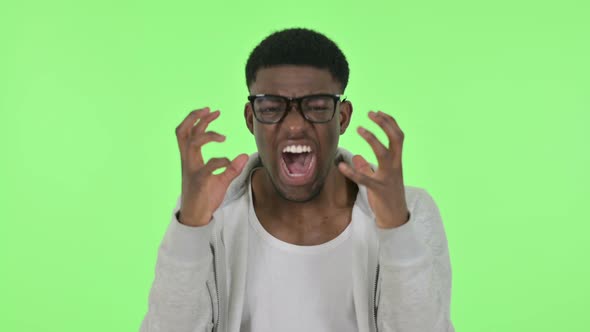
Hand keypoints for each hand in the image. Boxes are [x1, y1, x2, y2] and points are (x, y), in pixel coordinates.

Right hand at [176, 107, 248, 226]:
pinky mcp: (199, 181)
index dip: (196, 119)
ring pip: (192, 144)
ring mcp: (192, 170)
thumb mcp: (220, 179)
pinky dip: (220, 161)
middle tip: (210, 110)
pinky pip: (208, 167)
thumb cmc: (205, 196)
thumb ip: (230, 167)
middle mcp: (187, 161)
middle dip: (193, 118)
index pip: (187, 132)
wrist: (195, 216)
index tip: (211, 110)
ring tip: (223, 136)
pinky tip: (229, 162)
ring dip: (207, 135)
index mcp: (189, 158)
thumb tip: (244, 155)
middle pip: (182, 132)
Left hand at [338, 111, 409, 228]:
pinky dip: (352, 172)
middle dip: (385, 124)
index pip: (398, 136)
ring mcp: (388, 177)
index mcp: (397, 161)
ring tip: (359, 128)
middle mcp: (395, 166)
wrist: (395, 217)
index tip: (378, 112)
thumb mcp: (379, 178)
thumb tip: (356, 157)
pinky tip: (341, 165)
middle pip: (396, 139)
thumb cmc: (387, 195)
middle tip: (371, 113)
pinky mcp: (378, 189)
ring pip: (383, 154)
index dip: (390, 122)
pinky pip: (364, 179)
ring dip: (372, 139)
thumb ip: (368, 167)